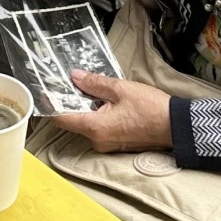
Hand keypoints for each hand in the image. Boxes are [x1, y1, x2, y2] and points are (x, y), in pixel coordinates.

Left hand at [52, 70, 173, 152]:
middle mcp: (97, 140)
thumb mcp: (121, 89)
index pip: (62, 118)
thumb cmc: (150, 108)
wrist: (176, 126)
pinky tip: (101, 99)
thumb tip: (74, 76)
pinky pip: (98, 127)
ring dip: (84, 106)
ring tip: (86, 86)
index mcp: (95, 127)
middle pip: (72, 120)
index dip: (50, 104)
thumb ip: (95, 83)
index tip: (45, 90)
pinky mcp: (115, 142)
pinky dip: (95, 113)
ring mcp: (107, 144)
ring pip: (86, 123)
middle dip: (69, 101)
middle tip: (68, 81)